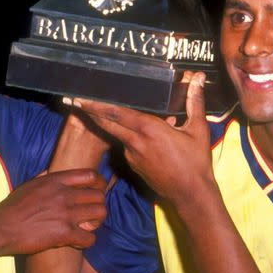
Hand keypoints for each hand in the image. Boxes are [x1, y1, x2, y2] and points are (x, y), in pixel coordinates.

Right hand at [0, 169, 106, 254]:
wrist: (0, 228)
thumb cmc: (12, 207)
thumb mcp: (30, 184)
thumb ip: (45, 178)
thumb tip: (52, 173)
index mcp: (56, 180)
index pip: (91, 175)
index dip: (99, 184)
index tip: (96, 192)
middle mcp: (64, 194)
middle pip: (99, 195)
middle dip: (98, 205)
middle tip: (90, 214)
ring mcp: (65, 213)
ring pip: (100, 213)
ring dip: (96, 222)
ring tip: (87, 226)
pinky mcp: (63, 233)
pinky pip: (90, 237)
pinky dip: (87, 241)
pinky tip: (78, 241)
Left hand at [74, 72, 211, 204]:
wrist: (191, 195)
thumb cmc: (196, 162)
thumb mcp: (197, 129)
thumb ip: (194, 101)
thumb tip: (197, 78)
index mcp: (149, 129)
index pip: (116, 114)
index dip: (97, 105)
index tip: (81, 98)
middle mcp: (136, 142)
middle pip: (107, 124)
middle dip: (90, 112)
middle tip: (74, 100)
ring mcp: (132, 156)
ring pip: (118, 134)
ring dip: (112, 123)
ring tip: (107, 111)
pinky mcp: (133, 165)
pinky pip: (127, 145)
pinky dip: (129, 136)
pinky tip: (140, 134)